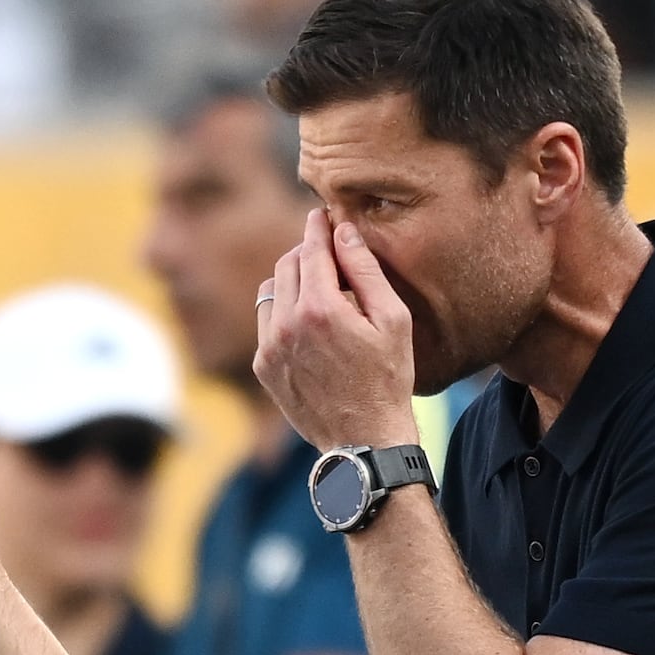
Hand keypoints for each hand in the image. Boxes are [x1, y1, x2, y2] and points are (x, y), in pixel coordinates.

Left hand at [252, 211, 424, 458]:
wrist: (364, 440)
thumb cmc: (388, 379)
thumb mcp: (392, 320)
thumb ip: (366, 270)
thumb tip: (343, 231)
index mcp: (320, 308)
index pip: (311, 249)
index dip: (317, 227)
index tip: (321, 215)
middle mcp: (286, 325)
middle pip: (287, 265)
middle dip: (307, 253)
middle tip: (329, 255)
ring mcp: (269, 348)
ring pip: (272, 291)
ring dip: (293, 282)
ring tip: (321, 292)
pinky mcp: (263, 368)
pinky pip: (266, 323)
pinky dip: (284, 314)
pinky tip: (310, 326)